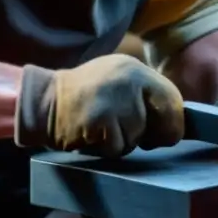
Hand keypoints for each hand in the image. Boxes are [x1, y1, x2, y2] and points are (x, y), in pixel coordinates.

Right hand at [16, 55, 184, 156]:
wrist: (44, 101)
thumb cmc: (84, 97)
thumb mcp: (118, 82)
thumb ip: (144, 95)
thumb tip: (173, 123)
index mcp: (135, 69)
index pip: (172, 98)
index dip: (173, 121)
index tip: (165, 133)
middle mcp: (130, 79)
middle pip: (162, 120)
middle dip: (152, 134)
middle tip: (132, 134)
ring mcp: (116, 99)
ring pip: (138, 137)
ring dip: (122, 140)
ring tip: (101, 127)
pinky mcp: (102, 120)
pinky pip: (118, 147)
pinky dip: (107, 148)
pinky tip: (92, 135)